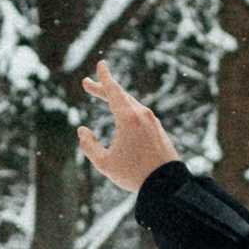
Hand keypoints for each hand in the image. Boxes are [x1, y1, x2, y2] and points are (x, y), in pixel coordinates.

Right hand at [76, 67, 180, 194]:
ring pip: (131, 104)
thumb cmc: (134, 174)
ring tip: (105, 98)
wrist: (167, 184)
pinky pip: (140, 115)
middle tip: (88, 84)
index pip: (113, 90)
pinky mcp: (159, 130)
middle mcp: (142, 114)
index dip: (104, 77)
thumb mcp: (104, 163)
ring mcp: (153, 121)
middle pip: (120, 95)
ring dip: (116, 100)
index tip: (100, 63)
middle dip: (103, 89)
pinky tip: (123, 116)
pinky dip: (128, 111)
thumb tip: (82, 131)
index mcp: (128, 118)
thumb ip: (89, 145)